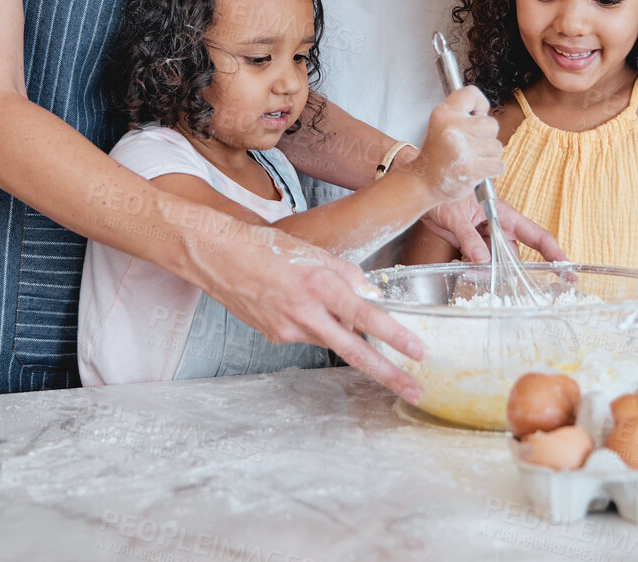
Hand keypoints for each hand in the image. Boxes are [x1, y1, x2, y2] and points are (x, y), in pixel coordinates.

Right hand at [191, 225, 425, 401]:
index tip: (418, 351)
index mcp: (318, 286)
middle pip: (354, 351)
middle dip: (388, 373)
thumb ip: (348, 275)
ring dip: (340, 332)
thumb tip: (372, 296)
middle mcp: (305, 314)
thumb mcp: (314, 252)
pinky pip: (308, 335)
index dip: (394, 335)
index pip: (365, 316)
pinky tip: (297, 304)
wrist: (219, 257)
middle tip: (415, 390)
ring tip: (317, 301)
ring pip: (330, 339)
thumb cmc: (266, 248)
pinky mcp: (276, 337)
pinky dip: (314, 324)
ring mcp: (288, 331)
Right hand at [411, 87, 504, 202]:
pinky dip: (491, 169)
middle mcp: (452, 128)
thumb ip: (463, 113)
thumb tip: (485, 110)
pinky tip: (475, 169)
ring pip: (496, 146)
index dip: (480, 105)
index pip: (471, 94)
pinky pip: (498, 164)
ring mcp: (462, 149)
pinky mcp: (471, 169)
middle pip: (492, 123)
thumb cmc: (438, 154)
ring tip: (470, 158)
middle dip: (486, 136)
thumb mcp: (442, 124)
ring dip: (488, 155)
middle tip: (469, 144)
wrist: (425, 182)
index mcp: (444, 114)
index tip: (475, 116)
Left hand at [419, 198, 566, 262]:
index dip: (554, 253)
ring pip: (495, 262)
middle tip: (480, 273)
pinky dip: (469, 266)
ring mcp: (488, 236)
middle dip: (501, 270)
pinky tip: (455, 262)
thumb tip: (482, 259)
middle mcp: (501, 227)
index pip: (537, 236)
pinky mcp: (475, 243)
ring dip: (480, 269)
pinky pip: (480, 262)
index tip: (567, 270)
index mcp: (505, 215)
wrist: (424, 193)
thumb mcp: (456, 216)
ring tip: (461, 264)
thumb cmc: (443, 193)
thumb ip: (468, 238)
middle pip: (514, 256)